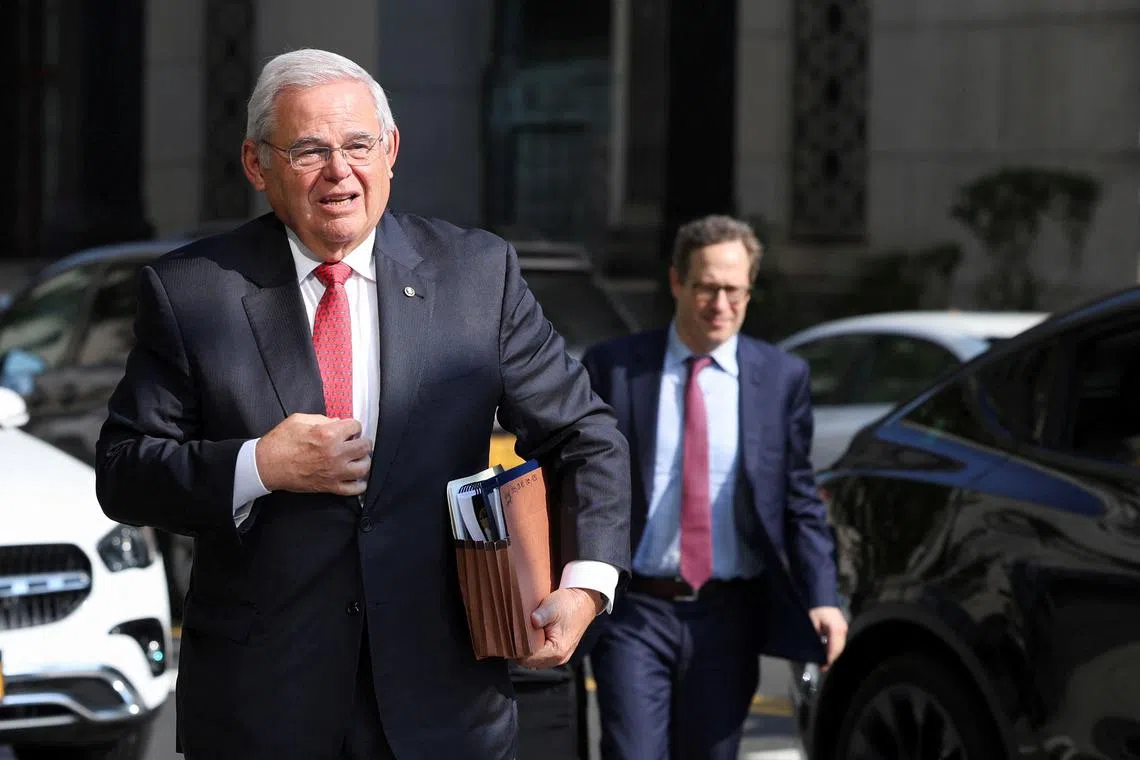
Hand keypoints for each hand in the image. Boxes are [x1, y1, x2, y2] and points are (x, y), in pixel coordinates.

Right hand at [255, 414, 371, 495]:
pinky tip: (356, 477)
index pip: (355, 426)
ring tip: (357, 458)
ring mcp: (334, 472)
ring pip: (364, 467)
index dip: (352, 426)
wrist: (266, 465)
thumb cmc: (280, 442)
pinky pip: (354, 489)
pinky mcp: (330, 487)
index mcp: (328, 434)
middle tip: (356, 442)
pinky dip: (359, 484)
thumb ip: (322, 419)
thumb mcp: (299, 420)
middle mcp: (335, 453)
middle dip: (362, 441)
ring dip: (363, 461)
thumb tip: (337, 422)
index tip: (348, 429)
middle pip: (365, 446)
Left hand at [516, 588, 603, 669]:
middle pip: (528, 662)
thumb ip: (541, 615)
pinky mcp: (556, 653)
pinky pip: (538, 656)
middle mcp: (558, 659)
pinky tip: (528, 636)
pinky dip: (531, 648)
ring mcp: (558, 657)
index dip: (515, 648)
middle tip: (511, 634)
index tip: (509, 636)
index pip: (527, 659)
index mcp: (557, 651)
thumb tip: (532, 621)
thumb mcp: (553, 605)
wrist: (583, 602)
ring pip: (533, 660)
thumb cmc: (569, 604)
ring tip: (519, 634)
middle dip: (518, 650)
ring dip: (525, 649)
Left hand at [808, 606, 847, 670]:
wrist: (820, 594)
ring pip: (840, 646)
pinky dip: (834, 647)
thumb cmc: (816, 607)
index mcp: (836, 629)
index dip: (829, 659)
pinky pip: (839, 640)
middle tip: (822, 666)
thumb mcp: (812, 623)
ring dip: (833, 653)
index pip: (834, 649)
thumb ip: (815, 638)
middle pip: (839, 649)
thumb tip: (815, 650)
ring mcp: (843, 628)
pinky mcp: (841, 626)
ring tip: (824, 660)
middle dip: (831, 658)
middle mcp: (842, 630)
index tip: (823, 666)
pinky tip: (827, 650)